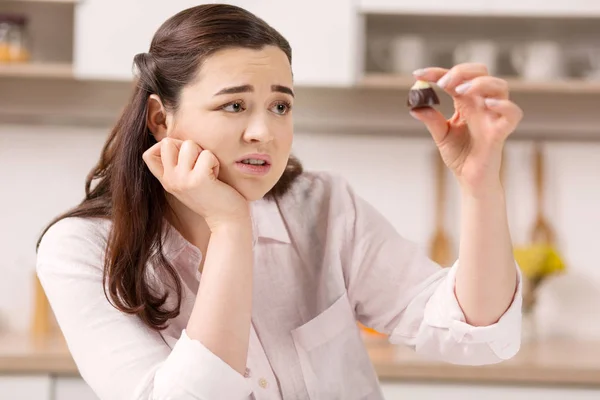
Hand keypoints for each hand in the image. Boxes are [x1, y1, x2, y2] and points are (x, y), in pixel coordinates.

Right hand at [143, 138, 249, 229]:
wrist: (227, 221)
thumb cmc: (213, 198)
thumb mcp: (188, 182)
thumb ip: (178, 166)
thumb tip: (175, 140)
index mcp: (166, 181)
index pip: (147, 154)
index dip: (164, 146)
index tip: (182, 157)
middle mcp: (170, 181)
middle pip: (168, 142)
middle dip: (187, 146)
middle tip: (199, 163)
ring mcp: (182, 180)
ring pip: (189, 144)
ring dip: (204, 154)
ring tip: (209, 172)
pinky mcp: (199, 179)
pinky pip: (207, 154)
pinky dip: (215, 162)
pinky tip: (216, 177)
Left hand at [411, 63, 522, 194]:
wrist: (470, 180)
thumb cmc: (460, 156)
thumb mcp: (441, 135)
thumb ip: (432, 120)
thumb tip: (415, 106)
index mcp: (466, 102)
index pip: (455, 78)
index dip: (437, 72)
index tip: (418, 74)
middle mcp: (482, 104)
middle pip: (481, 72)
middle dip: (462, 72)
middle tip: (443, 83)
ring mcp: (493, 116)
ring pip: (500, 86)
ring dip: (480, 83)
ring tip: (459, 91)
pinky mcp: (500, 132)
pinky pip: (513, 114)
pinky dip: (503, 106)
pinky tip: (487, 105)